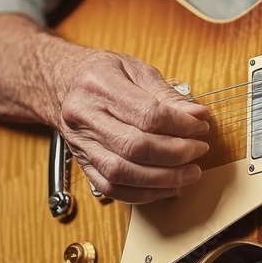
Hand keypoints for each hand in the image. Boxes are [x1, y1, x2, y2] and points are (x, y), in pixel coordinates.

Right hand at [49, 48, 211, 203]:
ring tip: (189, 173)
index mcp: (99, 86)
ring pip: (121, 173)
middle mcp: (85, 117)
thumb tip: (197, 115)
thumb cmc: (101, 73)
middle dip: (175, 153)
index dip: (180, 125)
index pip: (146, 114)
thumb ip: (167, 94)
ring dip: (162, 179)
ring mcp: (81, 143)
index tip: (201, 125)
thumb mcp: (136, 69)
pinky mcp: (82, 163)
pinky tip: (165, 187)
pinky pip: (110, 188)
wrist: (60, 82)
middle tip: (199, 150)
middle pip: (134, 147)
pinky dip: (141, 193)